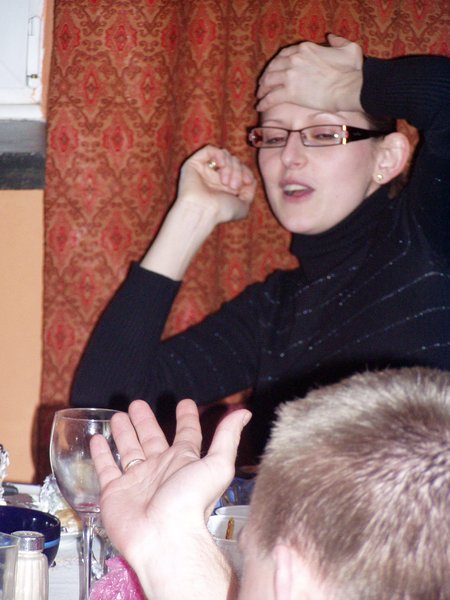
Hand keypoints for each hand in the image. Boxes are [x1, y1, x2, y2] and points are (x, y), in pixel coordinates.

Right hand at [91, 399, 250, 596]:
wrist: (164, 538)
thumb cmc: (191, 502)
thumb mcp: (217, 465)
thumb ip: (227, 438)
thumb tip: (244, 413)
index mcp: (184, 461)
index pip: (187, 433)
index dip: (186, 418)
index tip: (185, 403)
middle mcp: (160, 468)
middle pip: (152, 438)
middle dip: (145, 421)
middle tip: (137, 404)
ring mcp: (137, 480)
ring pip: (128, 450)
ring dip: (124, 433)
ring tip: (118, 416)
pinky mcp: (115, 492)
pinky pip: (106, 468)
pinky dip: (101, 454)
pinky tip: (97, 439)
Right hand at [177, 144, 256, 224]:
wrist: (203, 213)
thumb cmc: (221, 212)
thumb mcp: (243, 206)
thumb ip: (249, 192)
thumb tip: (251, 179)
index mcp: (225, 186)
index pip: (239, 168)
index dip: (246, 172)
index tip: (248, 182)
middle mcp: (214, 177)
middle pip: (233, 161)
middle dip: (238, 171)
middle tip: (234, 186)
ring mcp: (204, 170)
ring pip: (224, 155)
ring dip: (230, 167)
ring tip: (226, 182)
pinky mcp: (194, 164)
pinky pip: (209, 149)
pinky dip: (219, 155)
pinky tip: (221, 165)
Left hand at [256, 34, 363, 112]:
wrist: (349, 88)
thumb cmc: (351, 71)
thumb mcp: (348, 48)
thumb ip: (338, 41)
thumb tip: (331, 37)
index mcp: (306, 48)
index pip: (284, 54)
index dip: (276, 62)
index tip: (274, 69)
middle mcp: (295, 59)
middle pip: (273, 67)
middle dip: (266, 76)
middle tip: (263, 84)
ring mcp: (291, 76)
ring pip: (269, 81)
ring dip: (263, 89)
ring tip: (260, 96)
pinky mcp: (290, 92)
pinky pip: (271, 97)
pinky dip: (264, 102)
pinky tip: (260, 107)